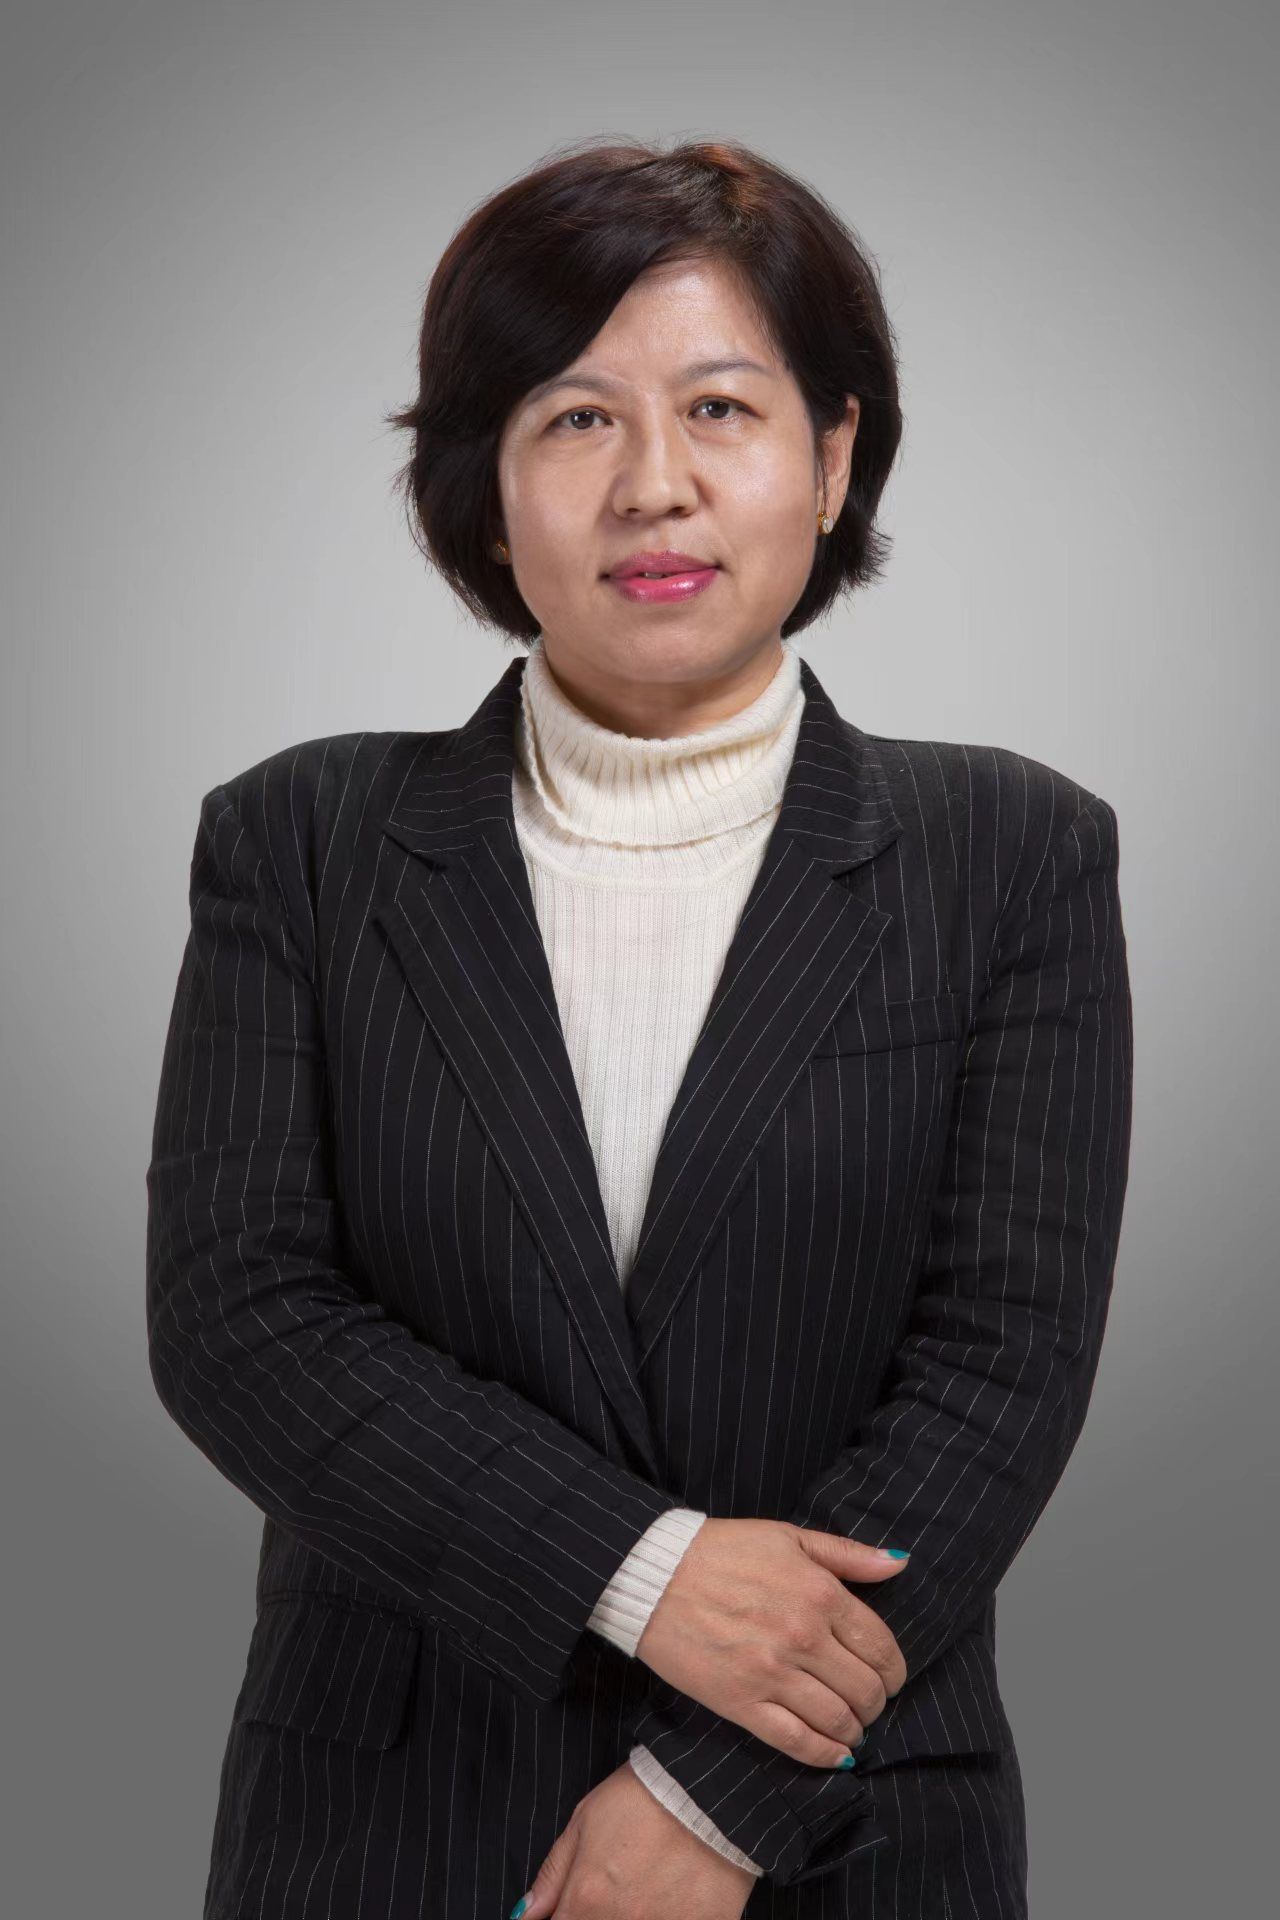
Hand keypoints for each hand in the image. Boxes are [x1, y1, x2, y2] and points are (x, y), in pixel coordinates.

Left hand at [511, 1761, 755, 1918]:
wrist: (708, 1787)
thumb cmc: (641, 1796)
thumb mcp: (584, 1821)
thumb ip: (554, 1875)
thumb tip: (525, 1915)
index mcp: (586, 1902)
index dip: (561, 1917)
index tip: (571, 1907)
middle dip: (593, 1916)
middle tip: (610, 1891)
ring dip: (629, 1916)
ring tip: (641, 1891)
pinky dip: (664, 1917)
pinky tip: (667, 1899)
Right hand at [635, 1517, 909, 1766]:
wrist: (654, 1574)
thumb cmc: (722, 1550)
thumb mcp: (788, 1536)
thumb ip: (847, 1553)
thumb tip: (898, 1563)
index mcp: (820, 1593)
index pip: (881, 1647)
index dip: (894, 1671)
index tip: (890, 1678)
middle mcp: (804, 1636)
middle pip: (865, 1689)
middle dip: (876, 1703)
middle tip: (869, 1704)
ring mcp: (773, 1673)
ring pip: (837, 1720)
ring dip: (854, 1731)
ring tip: (851, 1728)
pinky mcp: (741, 1702)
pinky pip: (796, 1741)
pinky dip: (824, 1754)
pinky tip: (834, 1755)